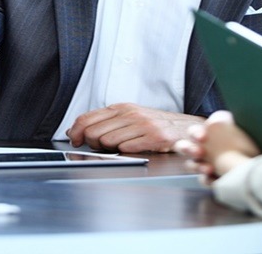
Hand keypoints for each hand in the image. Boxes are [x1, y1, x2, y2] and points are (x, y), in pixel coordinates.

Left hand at [66, 103, 203, 152]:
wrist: (187, 128)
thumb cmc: (156, 125)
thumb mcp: (130, 118)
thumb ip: (105, 122)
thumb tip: (75, 132)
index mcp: (121, 108)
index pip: (87, 118)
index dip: (75, 132)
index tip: (74, 141)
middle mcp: (130, 114)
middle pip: (93, 132)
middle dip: (92, 144)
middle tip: (101, 147)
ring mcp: (143, 125)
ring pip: (108, 141)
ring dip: (110, 149)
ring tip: (122, 148)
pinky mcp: (155, 137)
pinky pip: (127, 148)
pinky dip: (127, 152)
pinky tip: (134, 149)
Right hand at [173, 110, 259, 183]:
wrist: (258, 163)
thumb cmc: (244, 141)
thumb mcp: (235, 126)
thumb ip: (221, 118)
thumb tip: (214, 120)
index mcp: (205, 135)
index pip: (192, 132)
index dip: (195, 134)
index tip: (203, 138)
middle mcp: (202, 149)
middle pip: (183, 148)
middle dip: (188, 149)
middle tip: (200, 152)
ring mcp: (205, 164)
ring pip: (191, 165)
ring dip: (197, 166)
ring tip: (209, 169)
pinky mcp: (212, 179)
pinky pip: (203, 181)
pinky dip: (208, 180)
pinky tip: (216, 180)